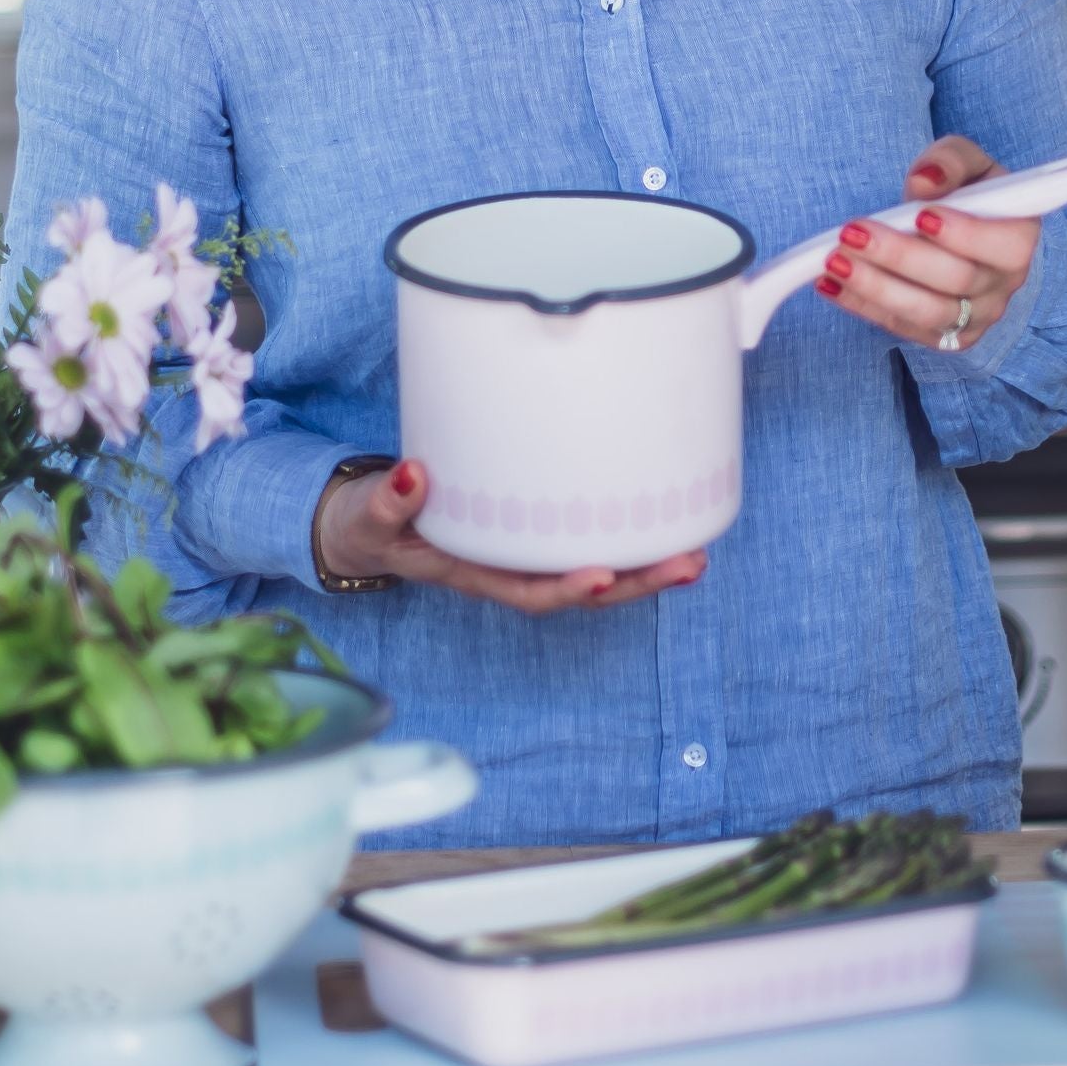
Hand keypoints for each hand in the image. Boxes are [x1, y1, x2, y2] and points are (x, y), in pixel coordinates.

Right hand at [313, 458, 707, 613]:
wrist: (370, 525)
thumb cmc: (374, 522)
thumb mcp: (370, 515)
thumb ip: (387, 501)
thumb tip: (413, 474)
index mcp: (473, 572)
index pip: (527, 591)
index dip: (566, 588)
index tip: (602, 575)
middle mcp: (509, 570)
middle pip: (580, 591)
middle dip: (635, 582)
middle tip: (688, 563)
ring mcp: (525, 554)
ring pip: (595, 570)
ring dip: (645, 566)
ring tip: (696, 554)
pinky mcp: (535, 529)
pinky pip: (587, 541)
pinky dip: (627, 539)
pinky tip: (666, 523)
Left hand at [814, 135, 1039, 351]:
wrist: (958, 230)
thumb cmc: (967, 192)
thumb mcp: (967, 162)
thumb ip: (950, 161)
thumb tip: (923, 182)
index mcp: (1019, 238)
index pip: (1004, 246)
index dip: (964, 234)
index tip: (921, 215)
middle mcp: (1003, 285)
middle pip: (955, 280)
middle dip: (900, 257)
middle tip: (852, 234)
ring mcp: (975, 317)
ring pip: (926, 312)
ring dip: (875, 288)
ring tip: (834, 263)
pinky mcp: (943, 336)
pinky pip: (901, 327)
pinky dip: (861, 305)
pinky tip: (829, 284)